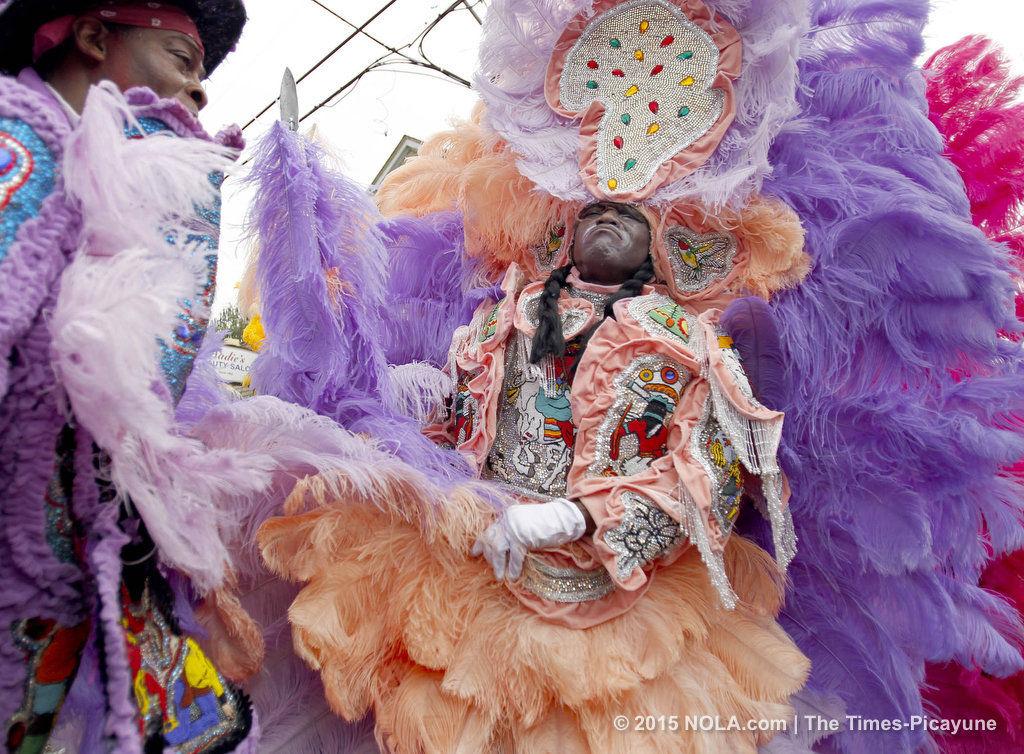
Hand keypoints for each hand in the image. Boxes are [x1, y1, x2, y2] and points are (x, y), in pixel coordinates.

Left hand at [471, 498, 586, 580]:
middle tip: (492, 569)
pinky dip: (514, 568)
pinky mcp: (524, 537)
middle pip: (491, 539)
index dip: (481, 543)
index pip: (489, 530)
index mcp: (508, 516)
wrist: (563, 518)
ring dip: (498, 565)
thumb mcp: (525, 524)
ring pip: (498, 549)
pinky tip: (513, 577)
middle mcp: (508, 520)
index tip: (473, 553)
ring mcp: (515, 527)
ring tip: (498, 577)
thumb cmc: (547, 523)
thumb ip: (513, 532)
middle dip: (489, 557)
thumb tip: (503, 548)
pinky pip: (515, 556)